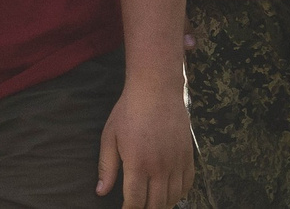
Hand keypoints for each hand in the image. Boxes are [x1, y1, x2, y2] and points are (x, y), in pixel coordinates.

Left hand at [94, 78, 192, 206]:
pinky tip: (170, 193)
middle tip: (137, 207)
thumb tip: (101, 192)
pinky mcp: (188, 157)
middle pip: (156, 204)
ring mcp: (177, 163)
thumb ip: (107, 167)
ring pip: (174, 198)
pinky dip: (179, 194)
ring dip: (163, 204)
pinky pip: (187, 185)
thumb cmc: (128, 112)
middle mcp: (160, 168)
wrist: (156, 91)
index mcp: (137, 164)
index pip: (136, 201)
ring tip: (152, 203)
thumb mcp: (110, 137)